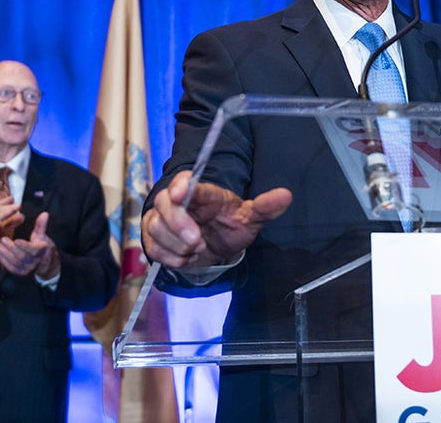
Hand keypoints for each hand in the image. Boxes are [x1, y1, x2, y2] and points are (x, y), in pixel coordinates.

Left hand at [0, 211, 59, 277]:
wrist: (43, 261)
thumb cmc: (40, 245)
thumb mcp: (41, 235)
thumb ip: (41, 225)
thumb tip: (44, 214)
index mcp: (41, 251)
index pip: (33, 250)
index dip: (24, 246)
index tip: (16, 240)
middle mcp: (35, 261)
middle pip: (22, 256)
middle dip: (11, 248)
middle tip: (2, 239)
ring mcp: (28, 268)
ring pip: (15, 263)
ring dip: (5, 254)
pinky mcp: (21, 272)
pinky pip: (12, 269)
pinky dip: (5, 262)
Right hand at [142, 170, 291, 269]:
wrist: (216, 245)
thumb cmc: (230, 225)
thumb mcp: (250, 218)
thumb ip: (265, 207)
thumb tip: (287, 195)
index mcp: (201, 191)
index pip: (185, 181)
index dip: (180, 186)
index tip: (179, 194)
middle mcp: (177, 201)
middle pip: (164, 204)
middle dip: (178, 225)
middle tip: (198, 242)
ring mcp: (162, 219)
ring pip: (155, 228)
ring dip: (177, 245)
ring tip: (198, 250)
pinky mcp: (154, 238)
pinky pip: (153, 248)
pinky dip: (170, 258)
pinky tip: (187, 259)